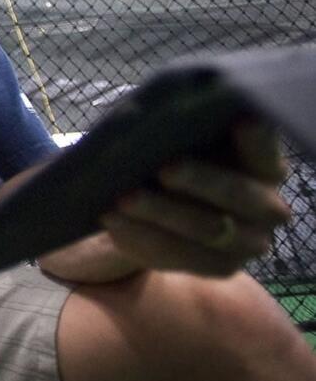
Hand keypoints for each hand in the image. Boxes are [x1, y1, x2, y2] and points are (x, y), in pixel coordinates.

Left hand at [99, 119, 291, 276]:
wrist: (157, 205)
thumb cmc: (172, 154)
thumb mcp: (174, 135)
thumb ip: (174, 126)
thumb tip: (143, 114)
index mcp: (263, 165)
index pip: (264, 150)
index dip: (257, 139)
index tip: (241, 120)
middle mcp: (267, 206)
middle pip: (240, 194)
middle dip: (201, 180)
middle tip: (165, 169)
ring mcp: (248, 242)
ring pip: (208, 230)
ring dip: (163, 213)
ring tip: (124, 199)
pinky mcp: (220, 266)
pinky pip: (179, 256)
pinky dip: (142, 236)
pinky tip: (113, 219)